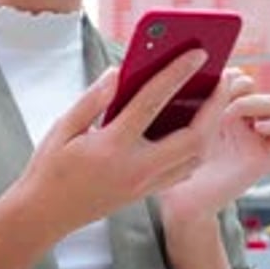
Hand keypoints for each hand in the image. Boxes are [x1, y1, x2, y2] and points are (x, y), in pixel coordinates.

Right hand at [19, 49, 209, 237]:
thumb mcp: (63, 128)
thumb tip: (119, 73)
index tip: (197, 54)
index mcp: (111, 146)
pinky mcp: (146, 193)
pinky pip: (185, 169)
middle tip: (223, 80)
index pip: (152, 102)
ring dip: (211, 128)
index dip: (177, 74)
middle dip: (215, 107)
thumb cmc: (50, 168)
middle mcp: (135, 167)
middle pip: (193, 137)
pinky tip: (196, 128)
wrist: (46, 214)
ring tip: (214, 101)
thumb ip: (93, 99)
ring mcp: (145, 184)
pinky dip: (198, 147)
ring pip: (196, 157)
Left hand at [159, 68, 269, 222]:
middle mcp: (237, 119)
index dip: (227, 71)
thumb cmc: (169, 165)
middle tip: (221, 92)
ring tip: (232, 111)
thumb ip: (174, 103)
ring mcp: (252, 136)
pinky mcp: (263, 156)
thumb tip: (159, 71)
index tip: (212, 75)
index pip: (233, 75)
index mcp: (216, 107)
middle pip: (251, 84)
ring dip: (255, 101)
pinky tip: (258, 128)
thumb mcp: (171, 128)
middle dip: (238, 83)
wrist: (181, 201)